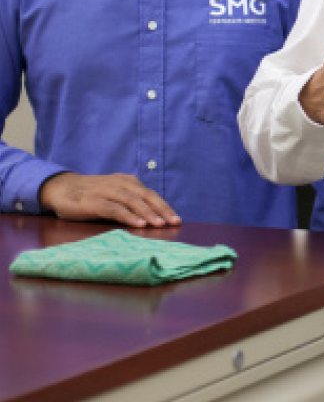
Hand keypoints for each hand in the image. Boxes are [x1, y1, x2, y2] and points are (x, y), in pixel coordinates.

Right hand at [39, 172, 181, 227]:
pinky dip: (128, 216)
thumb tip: (152, 217)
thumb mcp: (114, 193)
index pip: (150, 194)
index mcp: (128, 182)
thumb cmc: (92, 194)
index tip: (177, 219)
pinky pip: (115, 209)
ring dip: (147, 213)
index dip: (164, 206)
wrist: (62, 188)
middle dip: (161, 210)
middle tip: (174, 223)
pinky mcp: (94, 202)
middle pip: (146, 197)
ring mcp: (107, 191)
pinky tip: (138, 224)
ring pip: (133, 202)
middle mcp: (121, 184)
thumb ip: (130, 201)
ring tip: (159, 225)